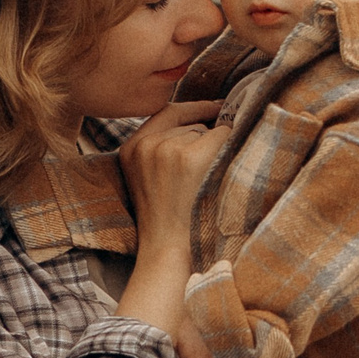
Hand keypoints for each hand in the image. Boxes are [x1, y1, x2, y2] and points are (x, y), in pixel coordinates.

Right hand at [116, 98, 223, 252]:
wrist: (170, 249)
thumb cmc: (168, 219)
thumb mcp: (149, 177)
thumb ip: (161, 147)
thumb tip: (204, 119)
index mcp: (130, 148)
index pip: (167, 113)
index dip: (195, 109)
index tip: (217, 108)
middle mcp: (146, 144)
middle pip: (190, 123)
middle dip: (204, 141)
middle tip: (201, 178)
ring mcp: (168, 149)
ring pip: (206, 131)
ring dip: (214, 151)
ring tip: (203, 186)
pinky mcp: (191, 157)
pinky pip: (223, 136)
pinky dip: (228, 153)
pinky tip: (217, 179)